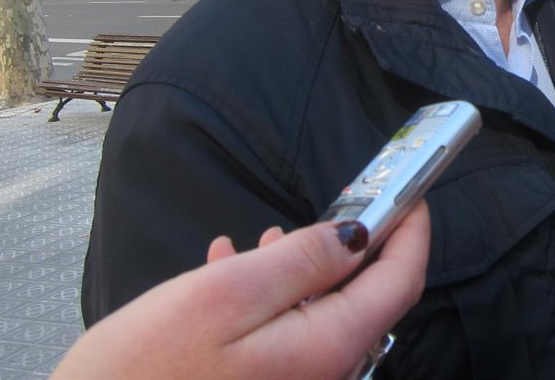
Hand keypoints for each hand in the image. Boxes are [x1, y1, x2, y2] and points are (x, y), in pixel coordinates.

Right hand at [52, 203, 430, 379]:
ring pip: (317, 312)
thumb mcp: (226, 296)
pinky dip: (264, 299)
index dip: (410, 231)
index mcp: (325, 347)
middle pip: (362, 297)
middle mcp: (321, 373)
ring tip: (258, 240)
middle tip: (329, 206)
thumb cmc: (143, 372)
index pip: (399, 281)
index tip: (411, 192)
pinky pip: (282, 334)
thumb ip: (302, 261)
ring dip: (297, 269)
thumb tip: (360, 233)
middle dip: (348, 247)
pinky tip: (224, 274)